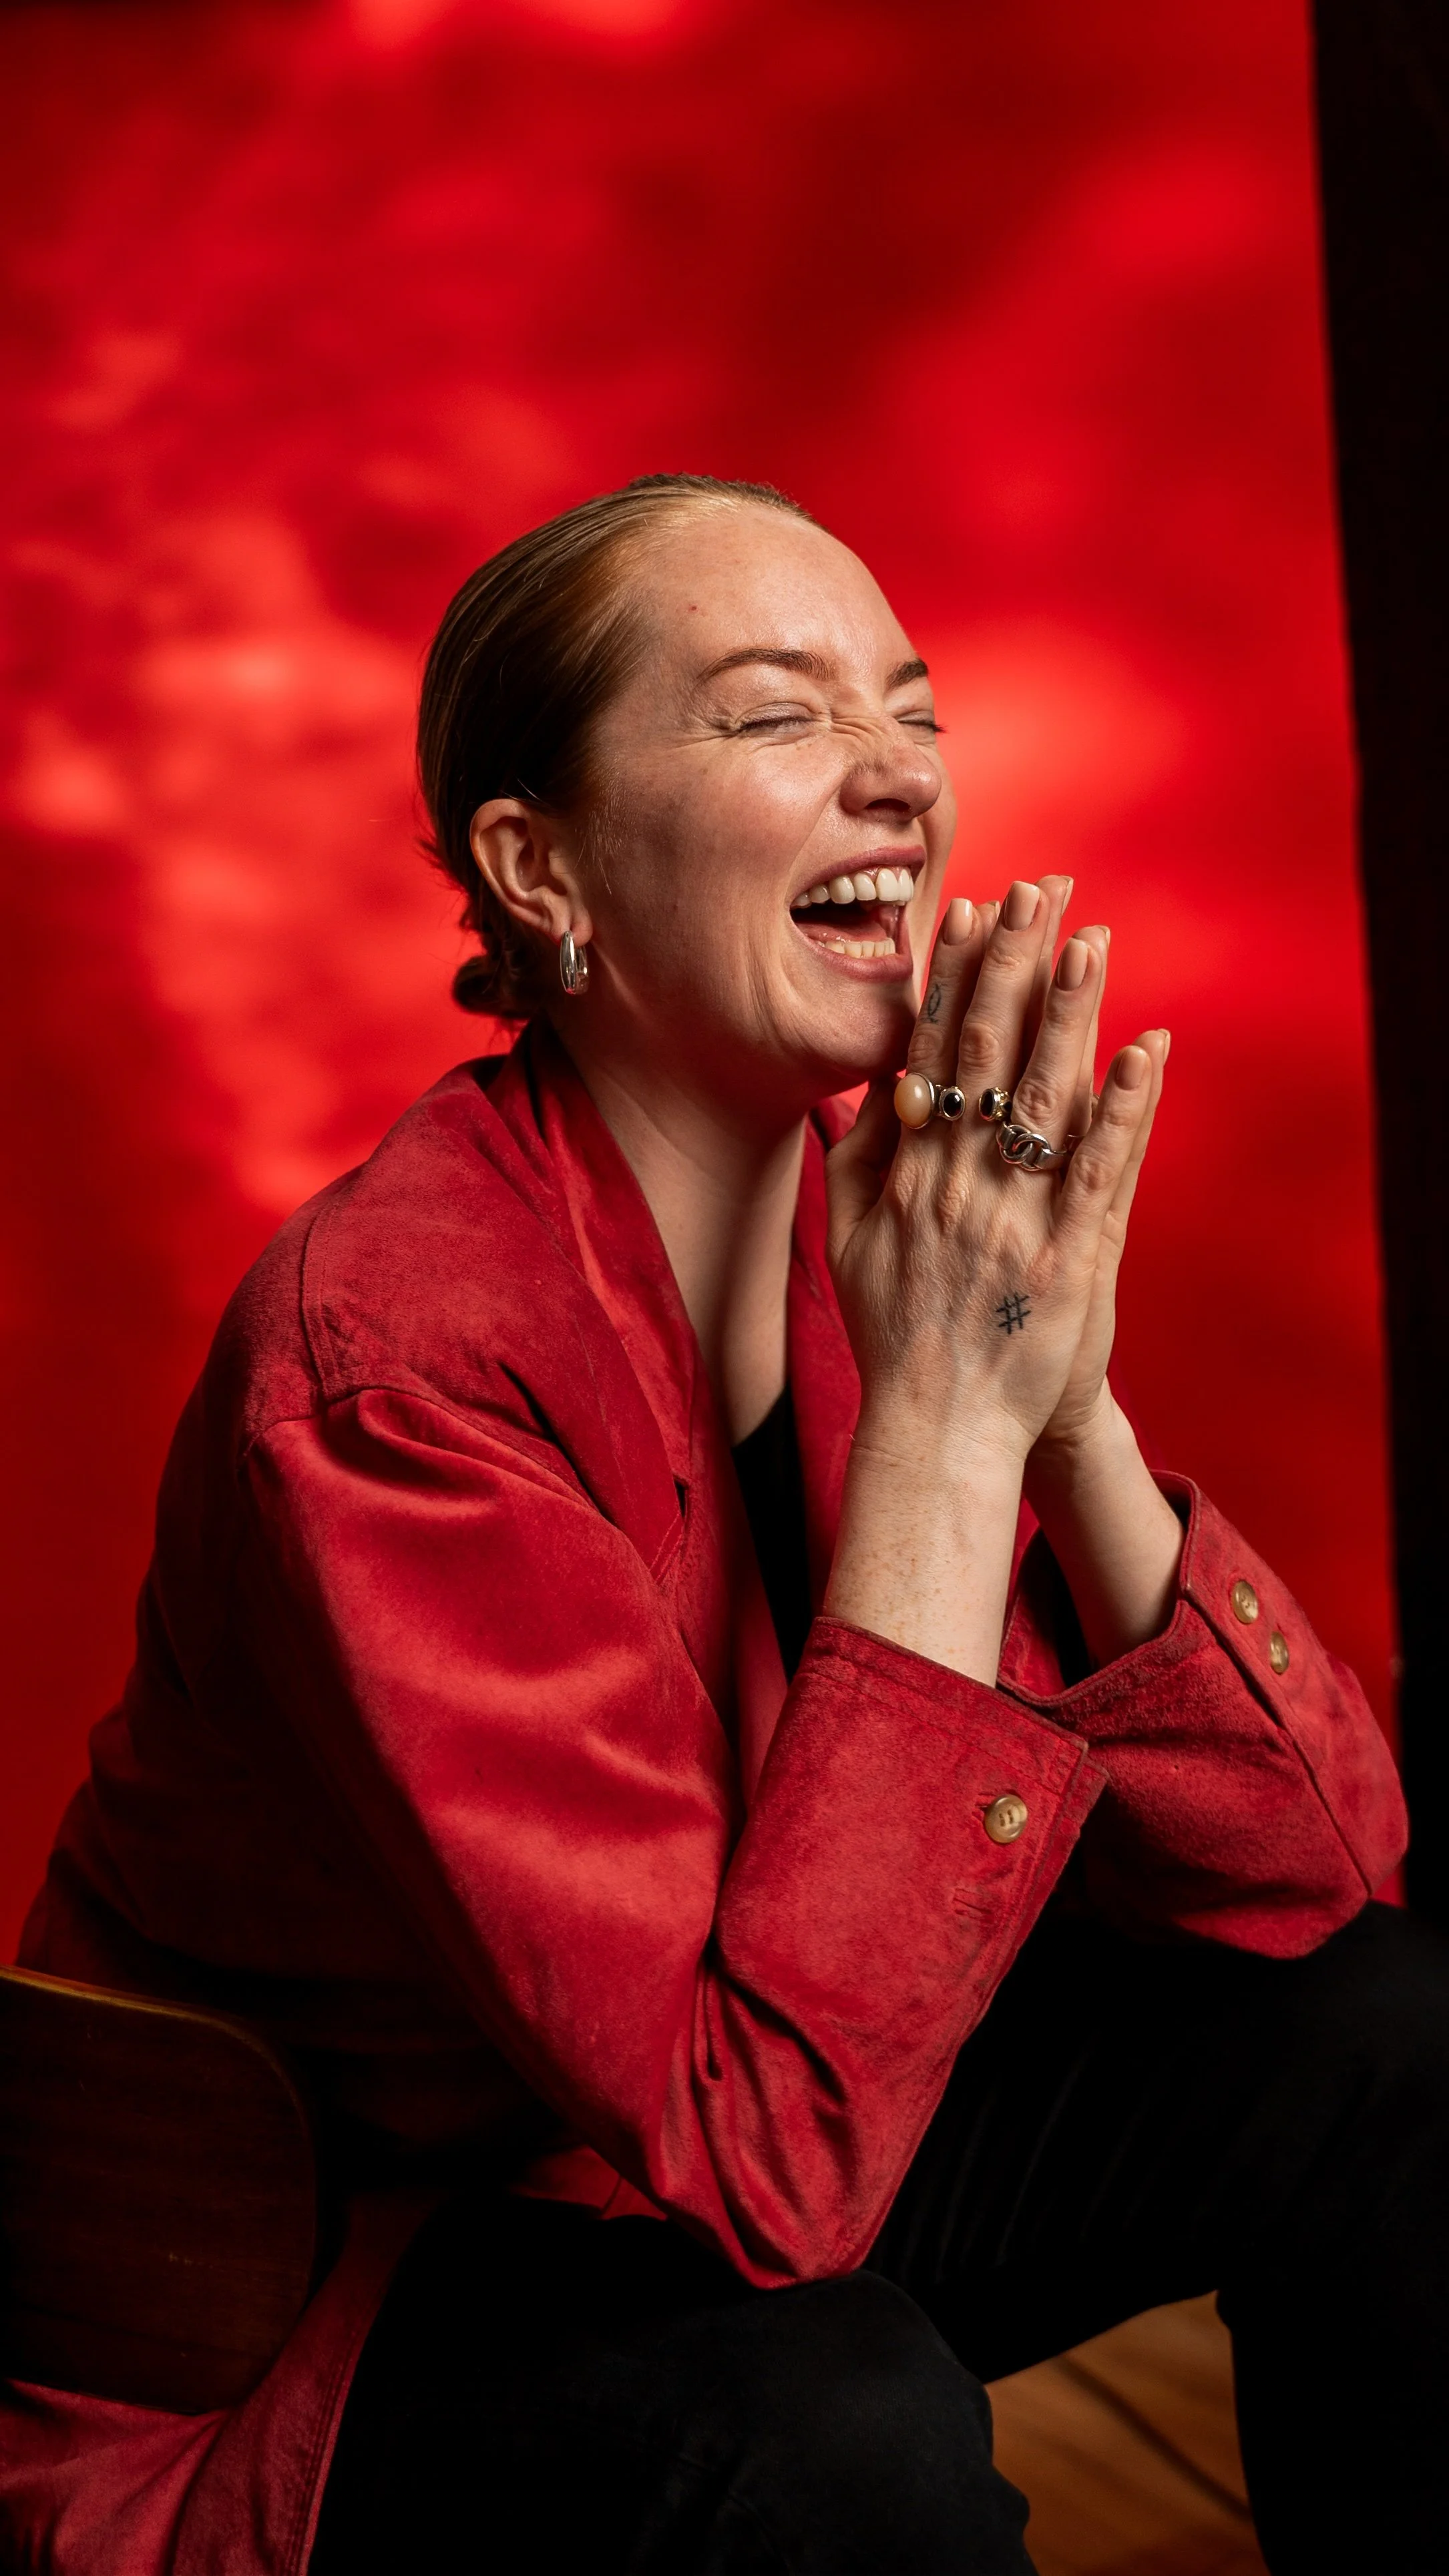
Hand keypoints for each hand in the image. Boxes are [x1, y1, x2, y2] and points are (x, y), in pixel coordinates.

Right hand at [827, 878, 1160, 1480]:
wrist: (939, 1429)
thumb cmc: (894, 1329)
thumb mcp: (849, 1238)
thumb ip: (860, 1155)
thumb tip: (877, 1076)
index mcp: (905, 1175)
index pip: (930, 1055)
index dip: (952, 979)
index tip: (970, 911)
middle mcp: (955, 1187)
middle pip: (986, 1055)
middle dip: (1014, 966)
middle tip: (1041, 890)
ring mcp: (1014, 1222)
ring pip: (1044, 1098)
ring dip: (1070, 1014)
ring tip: (1092, 941)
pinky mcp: (1070, 1261)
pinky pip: (1101, 1172)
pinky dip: (1125, 1109)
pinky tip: (1145, 1050)